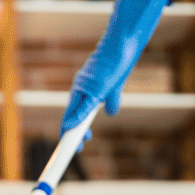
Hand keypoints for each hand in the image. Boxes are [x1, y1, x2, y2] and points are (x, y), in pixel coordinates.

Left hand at [59, 0, 179, 143]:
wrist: (124, 45)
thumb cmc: (119, 62)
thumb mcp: (115, 86)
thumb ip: (111, 100)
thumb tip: (112, 112)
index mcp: (84, 89)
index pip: (74, 112)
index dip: (72, 129)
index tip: (74, 143)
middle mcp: (80, 88)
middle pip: (70, 116)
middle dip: (70, 135)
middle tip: (73, 149)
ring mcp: (85, 87)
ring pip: (73, 113)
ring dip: (71, 132)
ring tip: (71, 146)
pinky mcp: (93, 87)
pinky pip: (83, 106)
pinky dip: (76, 119)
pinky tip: (70, 128)